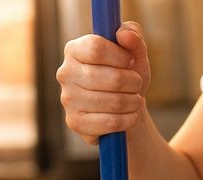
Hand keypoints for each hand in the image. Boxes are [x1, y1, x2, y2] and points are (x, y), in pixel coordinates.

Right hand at [56, 22, 150, 143]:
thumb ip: (133, 35)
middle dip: (132, 82)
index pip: (96, 48)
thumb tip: (124, 34)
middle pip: (109, 77)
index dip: (120, 56)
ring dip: (133, 102)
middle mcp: (65, 73)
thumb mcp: (134, 52)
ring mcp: (67, 99)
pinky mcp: (75, 122)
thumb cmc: (127, 76)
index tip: (130, 62)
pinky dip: (128, 119)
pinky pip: (111, 122)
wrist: (124, 110)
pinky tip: (131, 115)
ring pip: (113, 102)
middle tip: (137, 83)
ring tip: (136, 100)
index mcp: (74, 49)